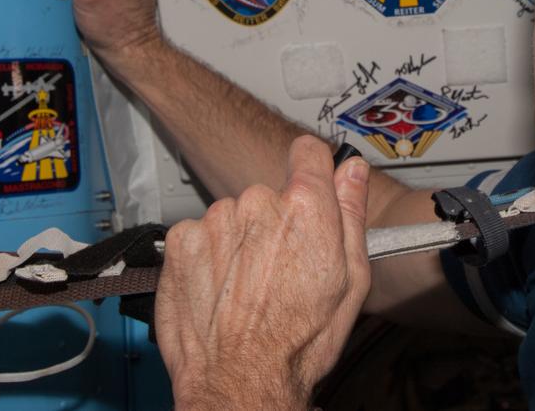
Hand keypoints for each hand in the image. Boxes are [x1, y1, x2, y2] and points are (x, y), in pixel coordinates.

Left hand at [155, 136, 371, 410]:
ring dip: (240, 241)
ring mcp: (215, 221)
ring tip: (249, 286)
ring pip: (234, 216)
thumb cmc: (297, 343)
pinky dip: (208, 256)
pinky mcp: (181, 241)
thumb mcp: (351, 281)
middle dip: (276, 223)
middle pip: (269, 194)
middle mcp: (257, 203)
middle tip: (282, 268)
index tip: (311, 188)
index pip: (308, 152)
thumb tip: (353, 172)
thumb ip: (352, 215)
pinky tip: (221, 288)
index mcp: (305, 208)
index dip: (313, 171)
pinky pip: (201, 233)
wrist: (239, 381)